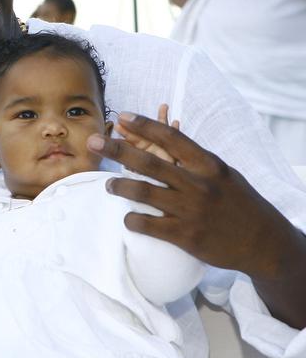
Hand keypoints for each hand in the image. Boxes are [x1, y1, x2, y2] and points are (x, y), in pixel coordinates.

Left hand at [88, 112, 300, 278]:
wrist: (263, 242)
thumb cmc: (239, 203)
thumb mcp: (222, 174)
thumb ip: (194, 161)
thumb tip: (165, 141)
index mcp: (208, 165)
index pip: (172, 138)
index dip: (145, 125)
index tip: (122, 116)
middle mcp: (198, 184)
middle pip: (149, 162)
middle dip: (117, 149)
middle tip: (93, 141)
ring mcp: (191, 210)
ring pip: (143, 192)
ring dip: (119, 185)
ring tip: (107, 184)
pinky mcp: (185, 235)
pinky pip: (148, 224)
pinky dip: (132, 219)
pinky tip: (127, 217)